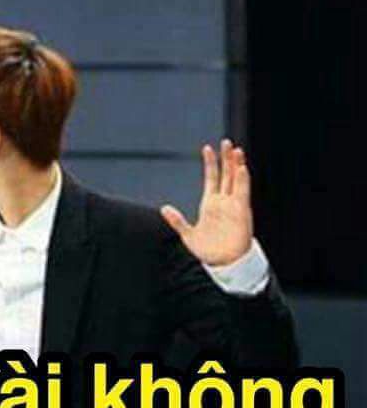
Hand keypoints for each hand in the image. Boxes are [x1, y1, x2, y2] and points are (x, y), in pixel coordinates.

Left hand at [161, 139, 253, 266]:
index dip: (210, 163)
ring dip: (236, 165)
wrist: (224, 265)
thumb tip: (164, 208)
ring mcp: (234, 205)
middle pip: (226, 175)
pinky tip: (241, 168)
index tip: (206, 148)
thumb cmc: (209, 251)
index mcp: (210, 204)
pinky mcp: (242, 212)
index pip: (211, 178)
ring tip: (236, 150)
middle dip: (226, 159)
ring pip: (236, 180)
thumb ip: (177, 221)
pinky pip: (243, 193)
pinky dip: (243, 180)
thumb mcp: (188, 234)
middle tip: (225, 142)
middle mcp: (223, 202)